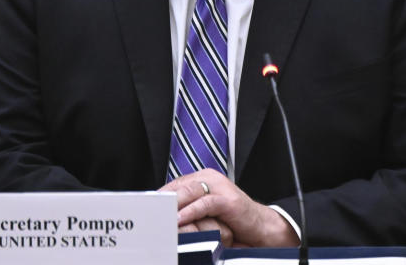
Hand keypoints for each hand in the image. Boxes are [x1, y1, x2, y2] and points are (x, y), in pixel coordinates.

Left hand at [159, 168, 298, 247]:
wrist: (260, 227)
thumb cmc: (232, 220)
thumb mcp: (205, 211)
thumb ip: (188, 207)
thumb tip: (163, 215)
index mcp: (202, 178)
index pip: (174, 184)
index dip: (159, 197)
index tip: (145, 209)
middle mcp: (210, 178)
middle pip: (179, 186)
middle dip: (162, 200)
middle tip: (147, 212)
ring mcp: (220, 187)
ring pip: (189, 191)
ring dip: (172, 205)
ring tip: (158, 216)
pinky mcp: (228, 199)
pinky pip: (205, 204)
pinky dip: (190, 212)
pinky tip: (178, 220)